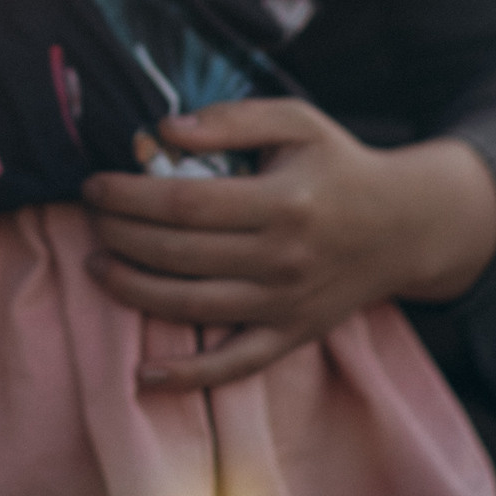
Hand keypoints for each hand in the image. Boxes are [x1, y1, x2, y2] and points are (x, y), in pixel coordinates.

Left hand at [78, 99, 495, 390]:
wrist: (405, 226)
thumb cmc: (338, 165)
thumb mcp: (296, 121)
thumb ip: (231, 119)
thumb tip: (165, 129)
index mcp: (282, 202)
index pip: (185, 203)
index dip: (130, 196)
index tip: (94, 185)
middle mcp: (283, 259)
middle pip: (180, 254)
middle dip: (121, 236)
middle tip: (90, 218)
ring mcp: (287, 304)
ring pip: (194, 307)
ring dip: (134, 291)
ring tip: (96, 266)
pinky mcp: (292, 335)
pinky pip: (236, 365)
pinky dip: (189, 376)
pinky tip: (145, 374)